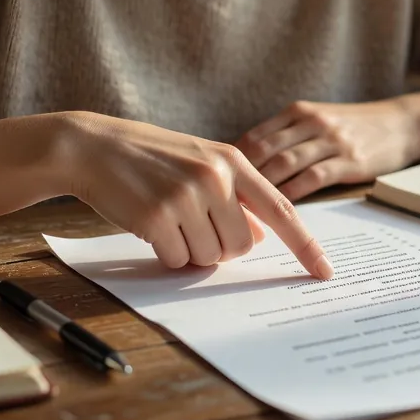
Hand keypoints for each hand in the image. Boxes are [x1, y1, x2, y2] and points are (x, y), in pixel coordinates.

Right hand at [53, 112, 331, 277]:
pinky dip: (165, 252)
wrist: (94, 147)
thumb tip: (260, 236)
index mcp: (233, 161)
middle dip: (220, 247)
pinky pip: (177, 260)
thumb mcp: (201, 164)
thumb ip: (236, 195)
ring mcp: (186, 197)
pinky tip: (149, 224)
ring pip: (208, 257)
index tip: (324, 272)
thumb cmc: (151, 158)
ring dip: (189, 249)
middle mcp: (215, 177)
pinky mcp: (157, 218)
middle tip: (193, 225)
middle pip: (241, 245)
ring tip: (168, 218)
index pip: (282, 210)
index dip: (305, 245)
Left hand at [236, 98, 419, 200]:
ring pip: (285, 164)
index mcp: (299, 111)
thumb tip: (246, 165)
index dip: (231, 162)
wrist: (402, 123)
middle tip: (219, 203)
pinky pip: (312, 178)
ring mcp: (331, 140)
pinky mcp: (349, 160)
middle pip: (264, 149)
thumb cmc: (355, 128)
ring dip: (261, 188)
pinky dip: (292, 194)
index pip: (255, 136)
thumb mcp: (318, 120)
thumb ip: (287, 136)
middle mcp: (312, 122)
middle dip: (239, 177)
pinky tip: (279, 210)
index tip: (215, 184)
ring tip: (242, 211)